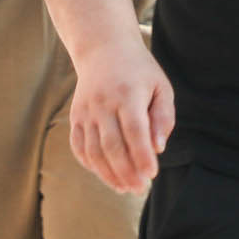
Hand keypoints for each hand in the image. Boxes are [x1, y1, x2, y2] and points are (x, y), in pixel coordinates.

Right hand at [66, 36, 175, 193]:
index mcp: (128, 94)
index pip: (135, 132)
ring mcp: (86, 111)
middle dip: (126, 172)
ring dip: (108, 174)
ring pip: (93, 151)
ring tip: (125, 188)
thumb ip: (163, 117)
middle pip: (112, 146)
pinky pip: (79, 147)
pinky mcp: (75, 117)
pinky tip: (106, 174)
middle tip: (140, 189)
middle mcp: (103, 103)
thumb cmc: (139, 71)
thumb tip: (158, 148)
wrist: (103, 49)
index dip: (142, 156)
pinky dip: (90, 164)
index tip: (151, 175)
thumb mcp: (161, 87)